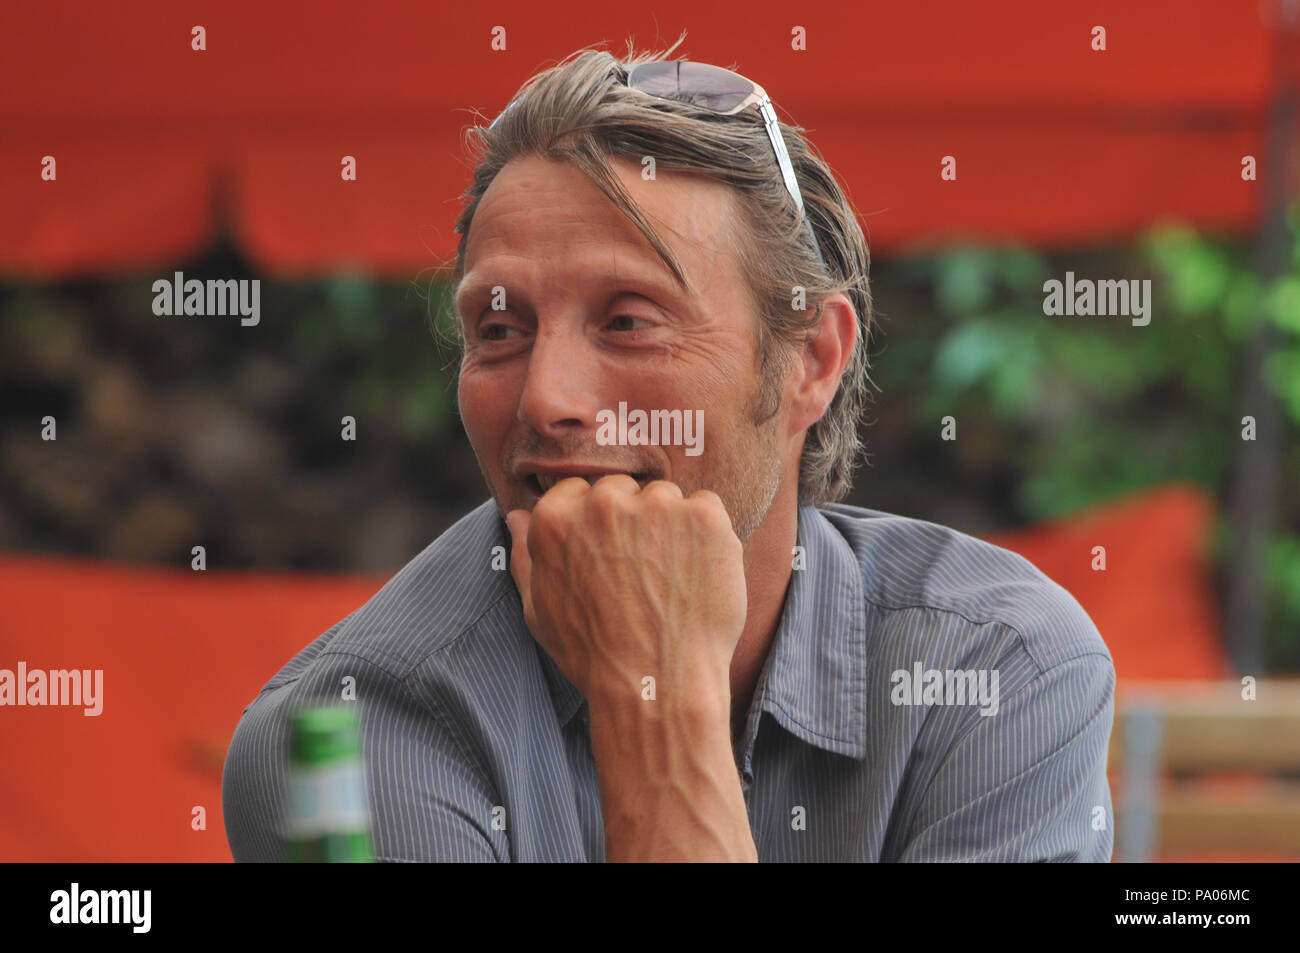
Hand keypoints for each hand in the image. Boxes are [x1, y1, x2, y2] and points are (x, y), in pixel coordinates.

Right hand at [505, 476, 746, 712]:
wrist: (657, 686)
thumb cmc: (594, 656)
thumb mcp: (541, 613)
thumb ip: (527, 559)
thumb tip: (517, 517)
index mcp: (556, 519)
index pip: (579, 491)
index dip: (596, 524)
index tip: (609, 554)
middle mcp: (604, 502)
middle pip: (623, 489)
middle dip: (633, 521)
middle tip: (643, 572)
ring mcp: (657, 505)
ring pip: (666, 498)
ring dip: (671, 527)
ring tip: (672, 580)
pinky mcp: (703, 516)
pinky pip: (707, 508)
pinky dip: (708, 537)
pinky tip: (698, 577)